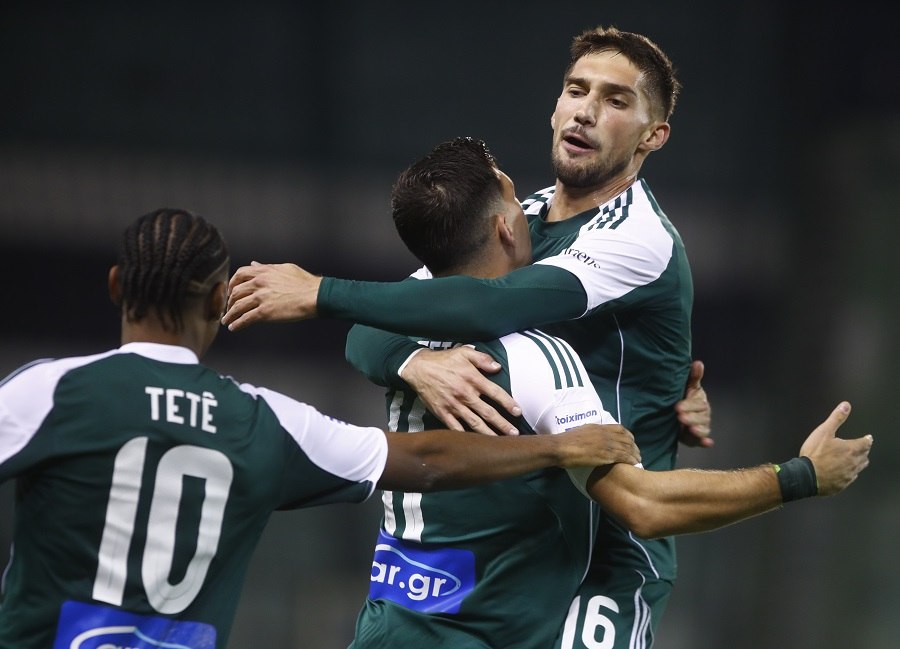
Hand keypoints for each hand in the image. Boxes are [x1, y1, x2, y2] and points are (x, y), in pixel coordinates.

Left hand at [222, 262, 321, 330]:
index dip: (232, 283)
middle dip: (229, 302)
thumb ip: (267, 267)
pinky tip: (234, 327)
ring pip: (237, 306)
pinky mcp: (264, 312)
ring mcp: (260, 298)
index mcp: (263, 272)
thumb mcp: (285, 268)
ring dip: (229, 315)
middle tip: (228, 308)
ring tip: (226, 321)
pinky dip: (237, 324)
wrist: (314, 295)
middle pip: (235, 292)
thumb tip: (254, 265)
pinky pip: (245, 319)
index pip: (240, 275)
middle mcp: (259, 283)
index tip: (231, 291)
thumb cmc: (305, 283)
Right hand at [402, 347, 521, 435]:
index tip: (518, 412)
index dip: (508, 403)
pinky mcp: (443, 413)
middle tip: (514, 434)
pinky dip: (466, 437)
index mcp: (473, 379)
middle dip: (503, 425)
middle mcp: (465, 394)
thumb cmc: (443, 360)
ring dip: (489, 433)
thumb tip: (498, 367)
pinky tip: (475, 444)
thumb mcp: (464, 352)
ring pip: (475, 423)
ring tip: (500, 442)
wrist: (418, 368)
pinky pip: (456, 428)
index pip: (495, 393)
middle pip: (488, 413)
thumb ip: (482, 358)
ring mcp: (454, 406)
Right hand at [557, 423, 640, 467]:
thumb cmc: (566, 441)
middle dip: (634, 445)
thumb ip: (590, 434)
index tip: (631, 441)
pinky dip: (631, 460)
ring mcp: (607, 443)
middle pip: (626, 438)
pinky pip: (624, 456)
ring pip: (627, 447)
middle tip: (637, 453)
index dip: (628, 435)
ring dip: (635, 453)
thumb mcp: (580, 432)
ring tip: (639, 460)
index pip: (619, 429)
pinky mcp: (607, 454)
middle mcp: (605, 433)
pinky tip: (635, 464)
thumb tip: (592, 439)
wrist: (561, 447)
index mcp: (599, 427)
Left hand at [676, 360, 713, 447]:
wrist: (675, 412)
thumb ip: (693, 377)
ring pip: (703, 429)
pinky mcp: (695, 438)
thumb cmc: (683, 396)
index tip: (678, 407)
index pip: (698, 404)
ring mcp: (700, 427)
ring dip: (698, 430)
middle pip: (701, 417)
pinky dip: (705, 442)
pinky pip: (701, 441)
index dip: (689, 405)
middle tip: (680, 417)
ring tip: (691, 429)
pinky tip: (707, 443)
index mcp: (700, 402)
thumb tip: (698, 363)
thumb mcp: (687, 386)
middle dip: (691, 418)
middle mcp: (703, 415)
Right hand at [800, 401, 871, 495]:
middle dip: (863, 451)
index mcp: (851, 449)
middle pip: (865, 456)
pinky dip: (848, 474)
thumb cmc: (815, 454)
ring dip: (858, 463)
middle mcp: (854, 463)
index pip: (866, 443)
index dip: (867, 439)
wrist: (806, 476)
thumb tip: (846, 406)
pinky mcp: (842, 484)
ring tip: (853, 460)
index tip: (867, 438)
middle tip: (860, 448)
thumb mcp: (824, 431)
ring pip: (859, 468)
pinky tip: (842, 472)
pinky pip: (850, 478)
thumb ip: (836, 418)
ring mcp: (849, 475)